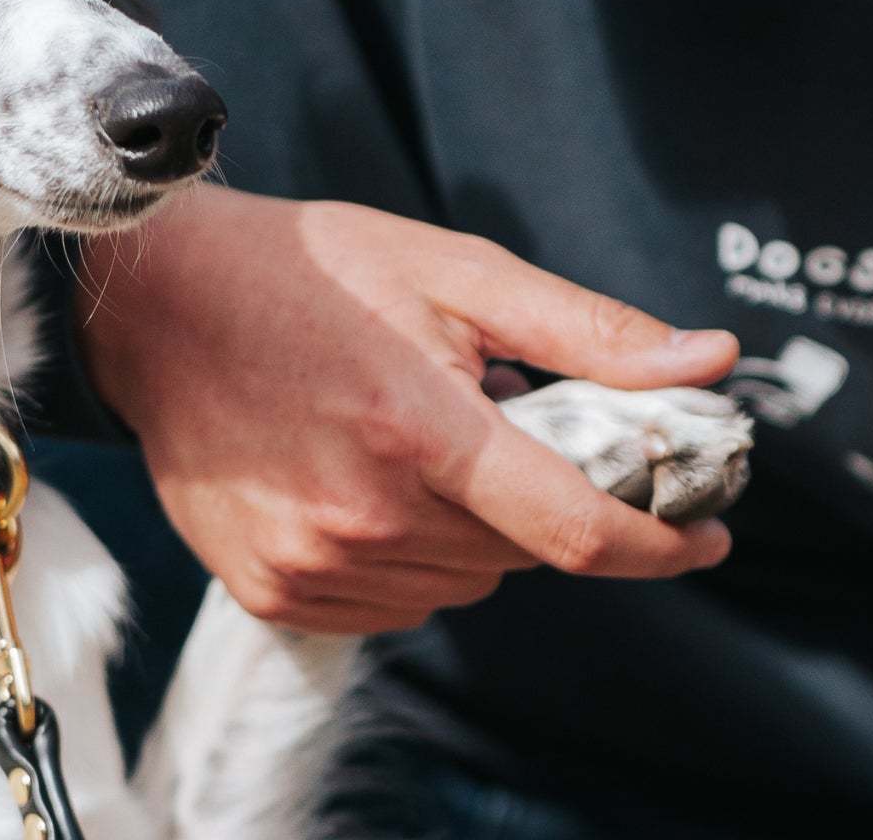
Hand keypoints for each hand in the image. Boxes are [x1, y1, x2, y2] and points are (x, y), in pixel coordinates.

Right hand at [74, 188, 738, 634]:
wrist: (161, 301)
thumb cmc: (312, 271)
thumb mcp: (456, 270)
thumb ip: (586, 328)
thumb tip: (708, 360)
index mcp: (419, 428)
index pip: (577, 530)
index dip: (664, 544)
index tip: (711, 536)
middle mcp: (364, 514)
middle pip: (521, 552)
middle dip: (541, 496)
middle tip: (502, 420)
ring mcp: (311, 564)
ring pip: (461, 582)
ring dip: (473, 527)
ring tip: (418, 436)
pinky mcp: (271, 590)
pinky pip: (393, 603)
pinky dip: (409, 555)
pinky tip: (370, 479)